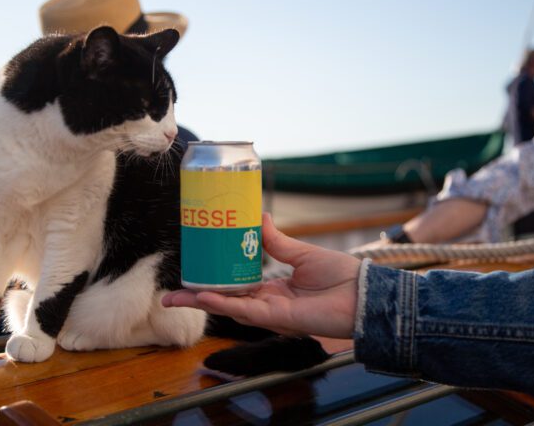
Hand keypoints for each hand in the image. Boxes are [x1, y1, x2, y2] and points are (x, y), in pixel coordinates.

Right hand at [162, 213, 361, 337]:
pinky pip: (245, 310)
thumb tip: (260, 216)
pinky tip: (203, 296)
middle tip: (170, 294)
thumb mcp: (302, 253)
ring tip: (175, 296)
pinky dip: (224, 303)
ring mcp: (271, 312)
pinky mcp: (278, 318)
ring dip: (201, 301)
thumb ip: (278, 242)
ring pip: (228, 307)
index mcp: (273, 289)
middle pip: (224, 300)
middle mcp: (267, 302)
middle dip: (196, 298)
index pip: (235, 286)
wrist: (363, 294)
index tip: (193, 271)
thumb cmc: (341, 276)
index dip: (212, 281)